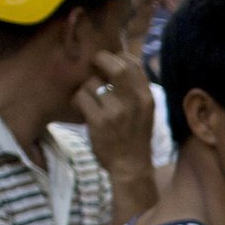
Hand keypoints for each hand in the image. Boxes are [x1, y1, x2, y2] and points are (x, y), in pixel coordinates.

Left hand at [76, 48, 156, 180]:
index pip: (133, 63)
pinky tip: (82, 110)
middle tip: (93, 65)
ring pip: (92, 82)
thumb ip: (134, 89)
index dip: (117, 57)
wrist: (131, 167)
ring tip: (88, 100)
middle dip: (100, 60)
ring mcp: (117, 112)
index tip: (108, 64)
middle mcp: (135, 102)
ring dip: (86, 88)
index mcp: (147, 97)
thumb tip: (116, 62)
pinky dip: (77, 101)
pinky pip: (81, 97)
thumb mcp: (144, 111)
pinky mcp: (99, 121)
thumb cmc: (135, 137)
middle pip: (116, 66)